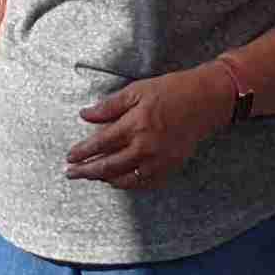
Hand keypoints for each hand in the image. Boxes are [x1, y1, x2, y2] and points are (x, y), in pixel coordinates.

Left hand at [66, 67, 236, 190]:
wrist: (205, 102)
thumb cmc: (171, 91)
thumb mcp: (137, 90)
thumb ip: (109, 106)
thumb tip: (84, 115)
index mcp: (134, 125)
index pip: (99, 144)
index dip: (82, 152)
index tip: (69, 157)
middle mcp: (145, 146)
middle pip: (108, 166)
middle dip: (86, 171)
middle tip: (71, 174)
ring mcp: (158, 160)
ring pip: (124, 179)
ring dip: (105, 179)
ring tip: (92, 177)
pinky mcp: (169, 167)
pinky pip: (144, 183)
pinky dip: (128, 184)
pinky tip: (118, 181)